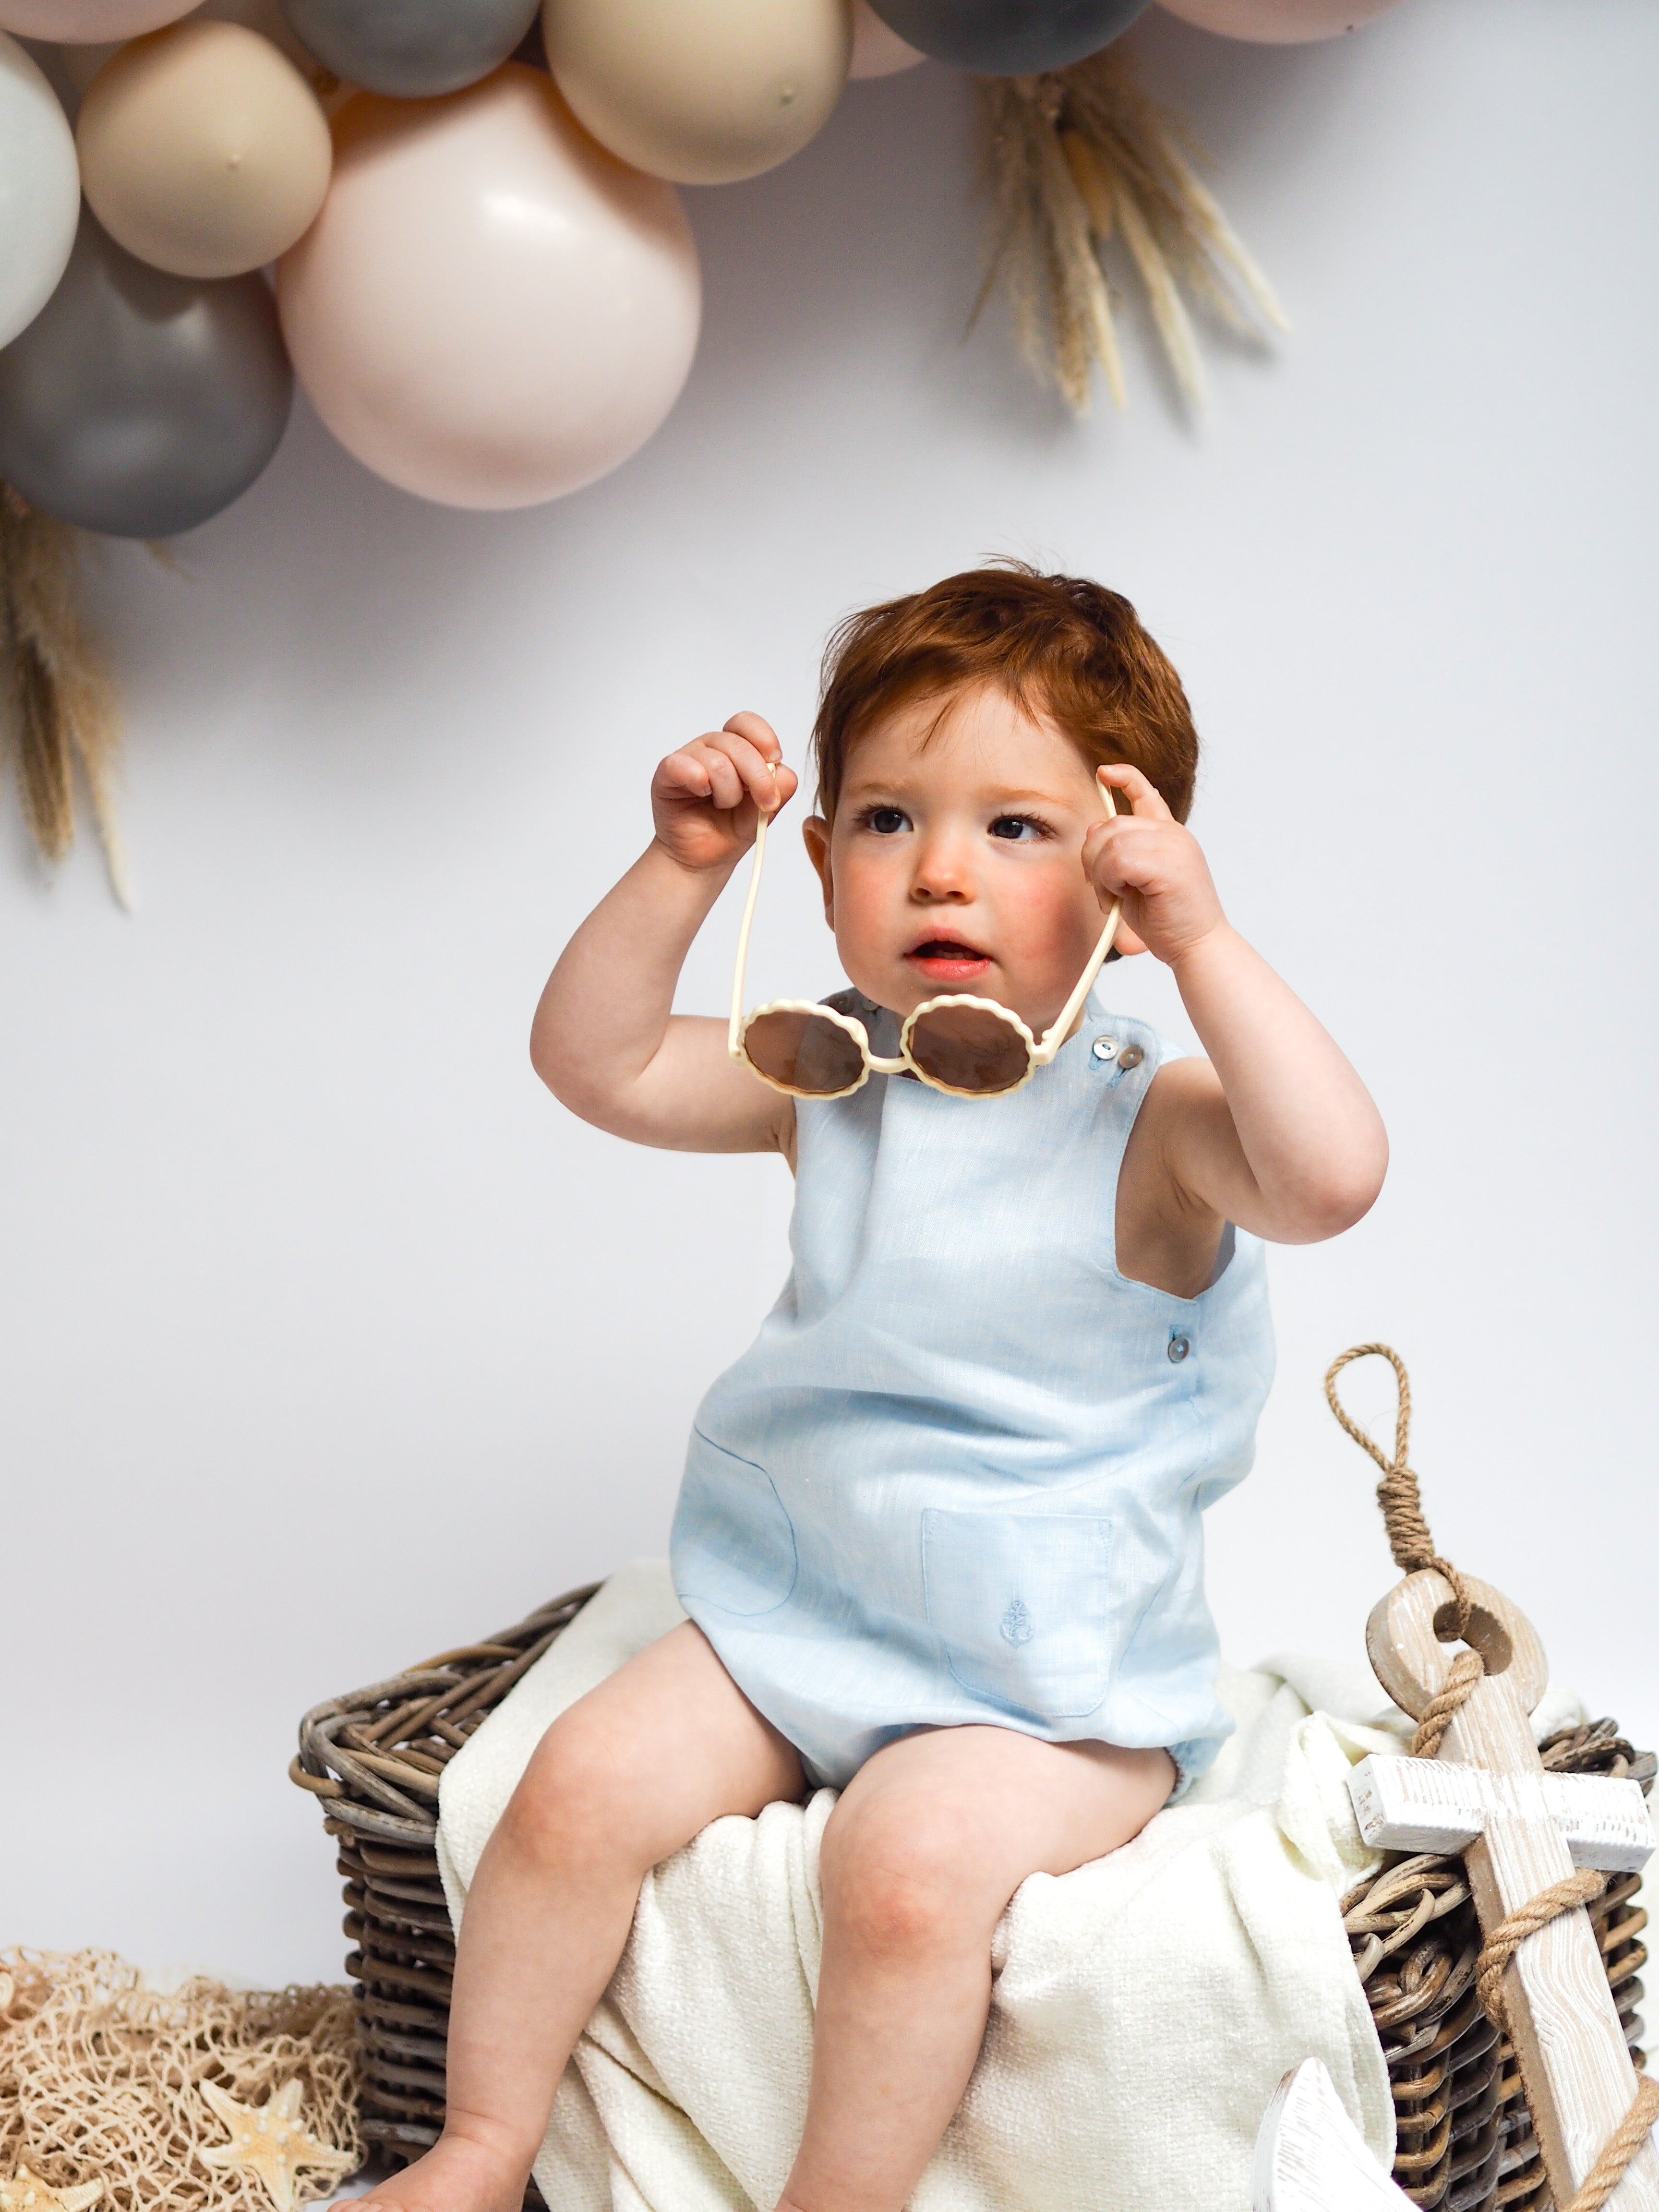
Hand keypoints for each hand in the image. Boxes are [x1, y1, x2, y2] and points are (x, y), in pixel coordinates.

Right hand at [650, 712, 799, 873]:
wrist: (702, 858)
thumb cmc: (729, 829)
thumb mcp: (764, 812)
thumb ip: (779, 790)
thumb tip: (783, 773)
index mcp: (736, 748)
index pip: (746, 723)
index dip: (764, 738)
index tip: (775, 760)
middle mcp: (712, 747)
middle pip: (738, 745)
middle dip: (758, 778)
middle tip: (764, 804)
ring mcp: (688, 758)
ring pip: (717, 761)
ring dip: (728, 793)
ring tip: (724, 806)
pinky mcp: (667, 774)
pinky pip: (682, 765)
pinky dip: (698, 781)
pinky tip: (702, 794)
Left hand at [1082, 763, 1225, 967]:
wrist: (1196, 947)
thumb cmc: (1167, 921)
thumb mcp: (1136, 881)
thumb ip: (1119, 854)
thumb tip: (1094, 831)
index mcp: (1169, 835)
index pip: (1146, 792)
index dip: (1124, 777)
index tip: (1104, 772)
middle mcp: (1172, 834)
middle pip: (1110, 824)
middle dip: (1093, 858)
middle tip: (1104, 889)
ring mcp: (1172, 846)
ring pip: (1110, 842)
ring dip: (1101, 874)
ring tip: (1115, 897)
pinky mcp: (1167, 864)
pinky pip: (1116, 860)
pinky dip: (1109, 882)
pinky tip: (1121, 899)